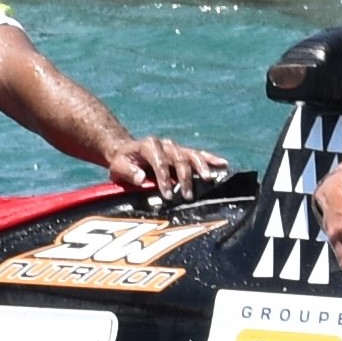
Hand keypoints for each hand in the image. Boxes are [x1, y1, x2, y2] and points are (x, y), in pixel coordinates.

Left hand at [95, 130, 224, 194]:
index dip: (164, 178)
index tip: (167, 195)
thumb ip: (128, 172)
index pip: (159, 161)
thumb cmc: (122, 162)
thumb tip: (141, 178)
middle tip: (187, 196)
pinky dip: (211, 159)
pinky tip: (223, 164)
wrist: (126, 151)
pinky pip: (199, 154)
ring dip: (201, 167)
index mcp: (149, 145)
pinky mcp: (183, 152)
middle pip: (179, 159)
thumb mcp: (118, 167)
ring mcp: (176, 147)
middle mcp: (165, 144)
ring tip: (208, 179)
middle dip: (184, 178)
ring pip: (191, 155)